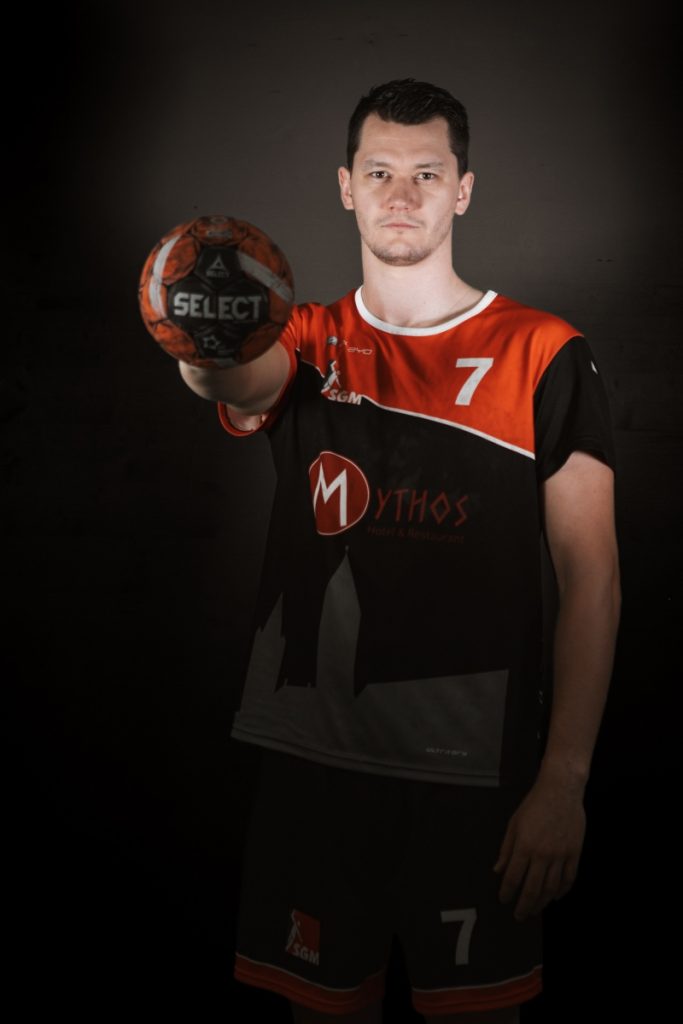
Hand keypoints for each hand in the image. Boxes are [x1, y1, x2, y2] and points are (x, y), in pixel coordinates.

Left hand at [493, 773, 585, 920]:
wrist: (561, 790)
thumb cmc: (534, 804)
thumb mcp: (514, 823)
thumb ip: (506, 849)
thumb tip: (498, 870)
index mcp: (524, 846)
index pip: (513, 877)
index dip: (507, 892)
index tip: (503, 900)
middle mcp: (542, 854)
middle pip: (532, 888)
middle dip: (524, 905)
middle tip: (519, 916)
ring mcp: (560, 855)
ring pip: (551, 888)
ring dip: (542, 902)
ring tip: (535, 910)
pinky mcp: (574, 853)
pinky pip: (568, 878)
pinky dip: (561, 891)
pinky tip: (555, 897)